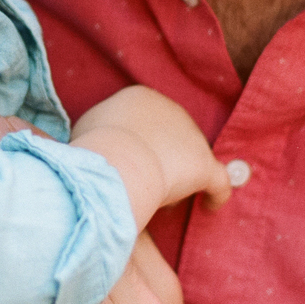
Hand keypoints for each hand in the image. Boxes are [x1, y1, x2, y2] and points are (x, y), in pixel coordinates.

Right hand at [71, 87, 232, 227]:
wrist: (112, 163)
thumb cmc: (93, 150)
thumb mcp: (86, 131)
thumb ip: (100, 134)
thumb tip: (103, 148)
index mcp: (140, 97)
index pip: (145, 122)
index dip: (137, 146)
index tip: (127, 166)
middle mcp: (170, 109)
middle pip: (168, 140)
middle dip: (158, 163)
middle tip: (141, 186)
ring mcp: (191, 136)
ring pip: (187, 162)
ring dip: (178, 182)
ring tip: (162, 205)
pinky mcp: (204, 165)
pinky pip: (218, 182)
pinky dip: (216, 194)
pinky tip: (210, 206)